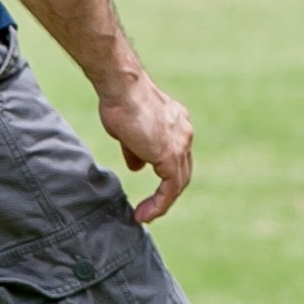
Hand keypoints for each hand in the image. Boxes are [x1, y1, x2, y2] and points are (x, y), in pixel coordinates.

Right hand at [99, 71, 194, 222]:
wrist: (122, 88)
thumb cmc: (120, 100)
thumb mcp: (128, 129)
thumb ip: (135, 149)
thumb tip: (137, 166)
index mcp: (177, 123)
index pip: (176, 155)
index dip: (164, 173)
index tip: (149, 185)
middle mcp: (184, 133)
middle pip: (182, 171)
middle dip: (167, 191)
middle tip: (150, 207)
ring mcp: (180, 144)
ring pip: (178, 183)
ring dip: (162, 203)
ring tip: (144, 215)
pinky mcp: (170, 156)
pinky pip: (169, 189)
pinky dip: (159, 204)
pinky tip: (144, 214)